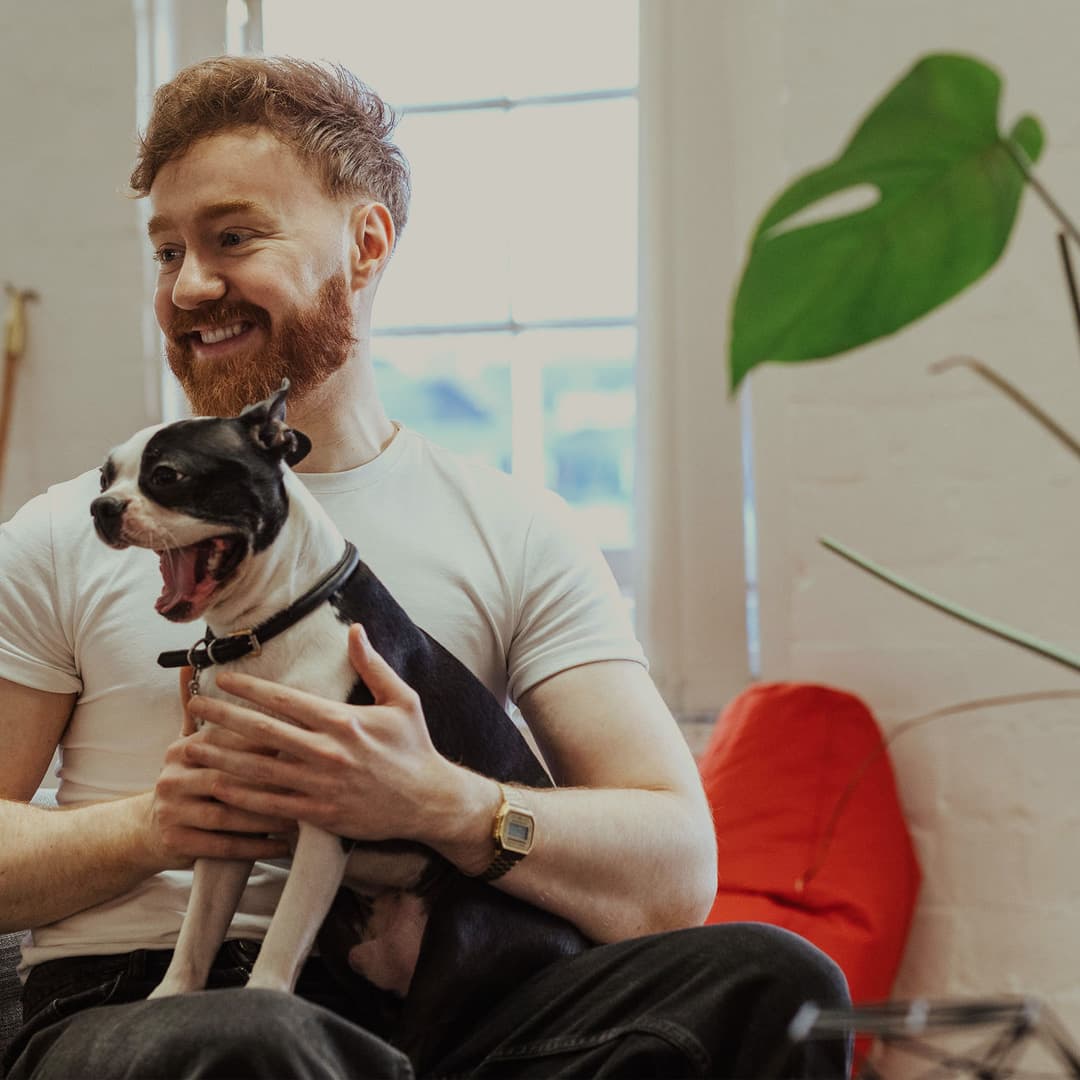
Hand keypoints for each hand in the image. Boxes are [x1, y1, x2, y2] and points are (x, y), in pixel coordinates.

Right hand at [144, 722, 294, 869]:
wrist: (148, 830)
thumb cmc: (194, 786)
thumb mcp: (198, 754)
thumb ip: (222, 726)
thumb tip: (253, 692)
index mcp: (181, 749)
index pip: (225, 741)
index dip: (262, 744)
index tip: (298, 748)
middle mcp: (171, 777)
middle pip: (226, 778)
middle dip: (268, 784)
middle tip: (305, 787)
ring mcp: (170, 810)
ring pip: (226, 814)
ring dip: (266, 819)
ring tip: (299, 821)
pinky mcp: (174, 841)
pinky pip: (222, 845)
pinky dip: (255, 847)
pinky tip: (282, 847)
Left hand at [181, 624, 465, 845]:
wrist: (429, 801)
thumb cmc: (415, 747)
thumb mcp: (403, 699)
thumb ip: (374, 664)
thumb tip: (356, 629)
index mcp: (343, 720)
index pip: (285, 699)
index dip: (249, 688)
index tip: (222, 679)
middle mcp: (327, 751)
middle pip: (262, 732)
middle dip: (222, 717)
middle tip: (193, 706)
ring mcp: (320, 785)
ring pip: (258, 770)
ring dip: (220, 757)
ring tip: (189, 747)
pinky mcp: (319, 813)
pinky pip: (271, 804)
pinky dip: (241, 796)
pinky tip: (217, 786)